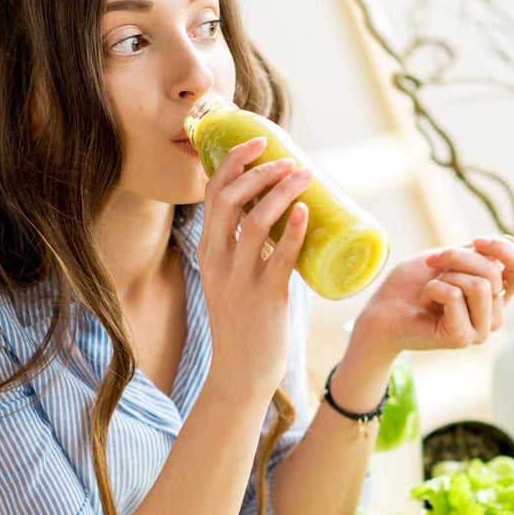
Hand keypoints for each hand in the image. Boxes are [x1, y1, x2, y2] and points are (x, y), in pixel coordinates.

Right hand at [198, 137, 310, 394]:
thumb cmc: (246, 321)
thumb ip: (252, 249)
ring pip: (254, 222)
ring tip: (304, 176)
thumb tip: (288, 215)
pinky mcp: (264, 297)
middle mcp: (218, 260)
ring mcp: (239, 279)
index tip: (258, 142)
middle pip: (228, 199)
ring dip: (280, 192)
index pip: (213, 193)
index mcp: (208, 250)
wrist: (241, 372)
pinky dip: (292, 231)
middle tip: (288, 159)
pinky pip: (278, 257)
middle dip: (258, 171)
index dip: (233, 161)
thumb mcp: (234, 278)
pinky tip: (305, 213)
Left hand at [349, 235, 513, 368]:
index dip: (505, 249)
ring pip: (480, 284)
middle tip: (432, 264)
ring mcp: (480, 330)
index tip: (477, 240)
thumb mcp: (447, 259)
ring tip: (430, 289)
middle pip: (494, 270)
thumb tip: (512, 242)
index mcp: (495, 294)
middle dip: (457, 257)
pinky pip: (456, 296)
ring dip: (445, 276)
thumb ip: (478, 254)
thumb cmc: (411, 285)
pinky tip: (425, 303)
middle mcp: (493, 314)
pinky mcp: (462, 338)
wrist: (381, 310)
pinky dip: (433, 289)